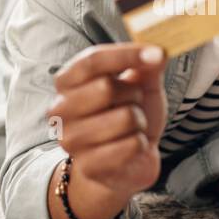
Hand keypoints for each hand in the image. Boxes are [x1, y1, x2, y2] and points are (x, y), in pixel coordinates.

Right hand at [49, 42, 167, 200]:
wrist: (126, 163)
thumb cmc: (128, 117)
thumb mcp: (140, 86)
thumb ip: (147, 66)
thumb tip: (157, 52)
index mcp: (68, 82)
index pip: (92, 60)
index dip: (125, 54)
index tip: (156, 54)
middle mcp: (61, 109)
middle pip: (105, 87)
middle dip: (133, 95)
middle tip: (133, 104)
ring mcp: (70, 139)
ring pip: (124, 118)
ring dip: (139, 122)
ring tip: (131, 128)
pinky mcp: (88, 166)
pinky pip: (131, 145)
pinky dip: (141, 145)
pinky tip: (131, 147)